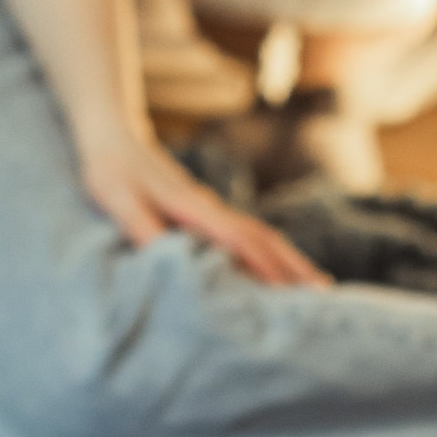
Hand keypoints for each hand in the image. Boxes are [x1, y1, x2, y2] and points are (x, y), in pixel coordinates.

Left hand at [78, 131, 331, 287]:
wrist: (112, 135)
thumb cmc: (110, 170)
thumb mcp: (118, 200)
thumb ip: (141, 228)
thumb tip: (168, 264)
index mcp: (194, 208)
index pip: (240, 240)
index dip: (266, 268)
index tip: (290, 297)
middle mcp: (212, 208)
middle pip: (263, 239)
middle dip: (294, 268)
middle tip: (326, 301)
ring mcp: (212, 209)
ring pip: (261, 236)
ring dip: (290, 261)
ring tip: (318, 289)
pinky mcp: (206, 212)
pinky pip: (248, 235)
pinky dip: (271, 253)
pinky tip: (277, 268)